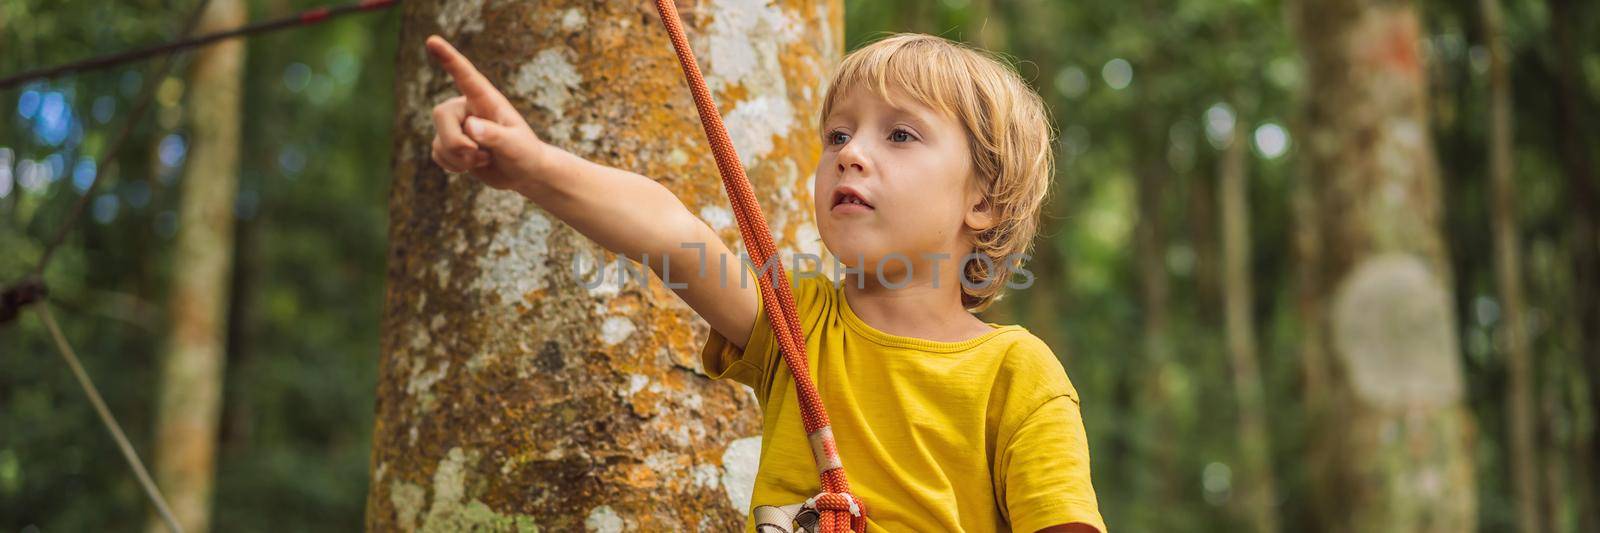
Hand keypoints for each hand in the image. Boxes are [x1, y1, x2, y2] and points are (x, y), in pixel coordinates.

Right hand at [425, 35, 550, 190]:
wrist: (524, 173)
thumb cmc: (525, 154)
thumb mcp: (515, 145)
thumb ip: (494, 135)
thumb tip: (470, 126)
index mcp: (486, 99)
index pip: (465, 75)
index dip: (448, 58)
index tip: (432, 41)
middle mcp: (468, 108)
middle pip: (441, 114)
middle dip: (456, 141)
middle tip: (480, 155)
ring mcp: (458, 126)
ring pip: (439, 140)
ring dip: (459, 158)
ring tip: (485, 158)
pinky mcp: (451, 143)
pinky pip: (437, 154)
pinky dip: (453, 165)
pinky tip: (472, 165)